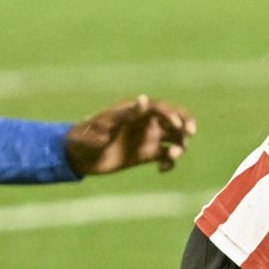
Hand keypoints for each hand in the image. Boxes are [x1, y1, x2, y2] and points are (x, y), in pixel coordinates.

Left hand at [65, 94, 197, 176]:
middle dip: (186, 124)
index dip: (173, 114)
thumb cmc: (86, 136)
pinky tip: (162, 169)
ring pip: (175, 138)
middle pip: (175, 119)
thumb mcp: (105, 124)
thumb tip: (144, 99)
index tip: (177, 126)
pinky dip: (171, 162)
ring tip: (171, 157)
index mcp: (136, 111)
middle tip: (190, 134)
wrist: (78, 157)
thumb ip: (126, 113)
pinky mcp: (147, 155)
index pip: (162, 108)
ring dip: (180, 146)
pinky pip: (167, 156)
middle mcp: (146, 123)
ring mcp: (148, 138)